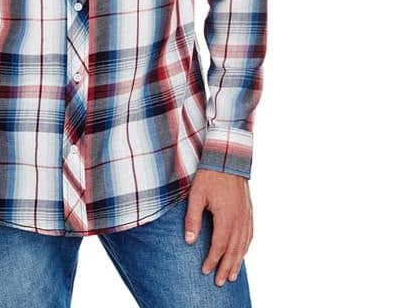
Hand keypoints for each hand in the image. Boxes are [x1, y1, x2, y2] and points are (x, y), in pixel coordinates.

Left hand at [184, 169, 252, 286]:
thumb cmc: (210, 175)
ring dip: (238, 261)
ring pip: (243, 244)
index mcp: (226, 216)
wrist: (228, 157)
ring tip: (232, 275)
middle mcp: (239, 219)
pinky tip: (242, 253)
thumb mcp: (196, 195)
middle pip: (233, 250)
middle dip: (226, 267)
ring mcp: (246, 215)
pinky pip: (250, 234)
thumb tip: (190, 241)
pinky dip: (246, 247)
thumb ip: (193, 219)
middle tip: (220, 283)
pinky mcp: (249, 210)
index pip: (219, 246)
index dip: (212, 260)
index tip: (205, 271)